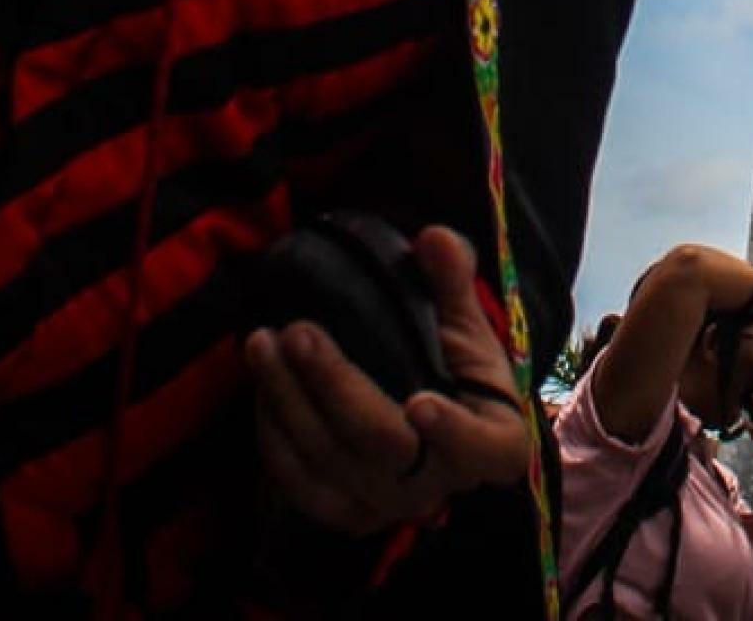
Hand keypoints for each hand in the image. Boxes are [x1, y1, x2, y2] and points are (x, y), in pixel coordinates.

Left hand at [248, 225, 534, 536]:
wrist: (439, 421)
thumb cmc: (461, 370)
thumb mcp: (468, 324)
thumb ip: (453, 281)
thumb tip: (432, 238)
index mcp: (492, 439)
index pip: (482, 447)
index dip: (453, 432)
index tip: (420, 402)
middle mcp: (439, 483)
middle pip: (382, 444)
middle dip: (334, 386)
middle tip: (296, 332)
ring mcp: (388, 505)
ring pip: (329, 462)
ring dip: (287, 403)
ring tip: (261, 344)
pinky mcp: (346, 515)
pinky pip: (300, 485)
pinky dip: (275, 438)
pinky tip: (261, 389)